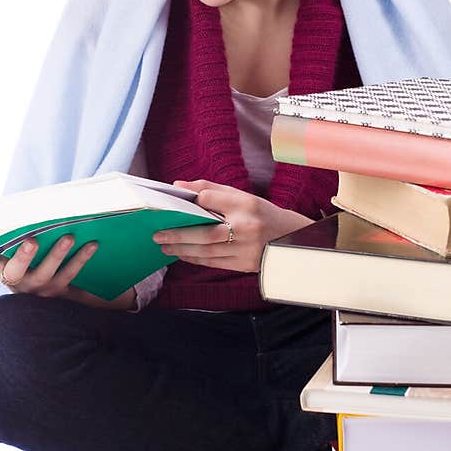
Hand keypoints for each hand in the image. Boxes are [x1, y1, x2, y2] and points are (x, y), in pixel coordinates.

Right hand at [0, 234, 136, 309]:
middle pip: (14, 272)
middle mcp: (15, 280)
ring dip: (57, 255)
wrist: (50, 284)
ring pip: (46, 274)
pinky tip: (93, 244)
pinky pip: (70, 275)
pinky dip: (81, 259)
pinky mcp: (57, 291)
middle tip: (32, 241)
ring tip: (69, 237)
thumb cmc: (26, 254)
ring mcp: (37, 288)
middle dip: (23, 257)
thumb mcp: (11, 245)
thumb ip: (4, 230)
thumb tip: (4, 207)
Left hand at [151, 180, 314, 272]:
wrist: (292, 240)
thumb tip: (179, 186)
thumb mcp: (244, 197)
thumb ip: (212, 190)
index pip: (210, 198)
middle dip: (177, 234)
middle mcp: (246, 227)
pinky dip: (195, 258)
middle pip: (204, 231)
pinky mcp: (244, 264)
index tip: (171, 203)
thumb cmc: (264, 215)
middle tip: (157, 234)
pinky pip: (213, 262)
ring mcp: (245, 248)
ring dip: (182, 248)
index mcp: (246, 204)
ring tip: (164, 246)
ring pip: (206, 250)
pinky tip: (182, 254)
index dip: (190, 200)